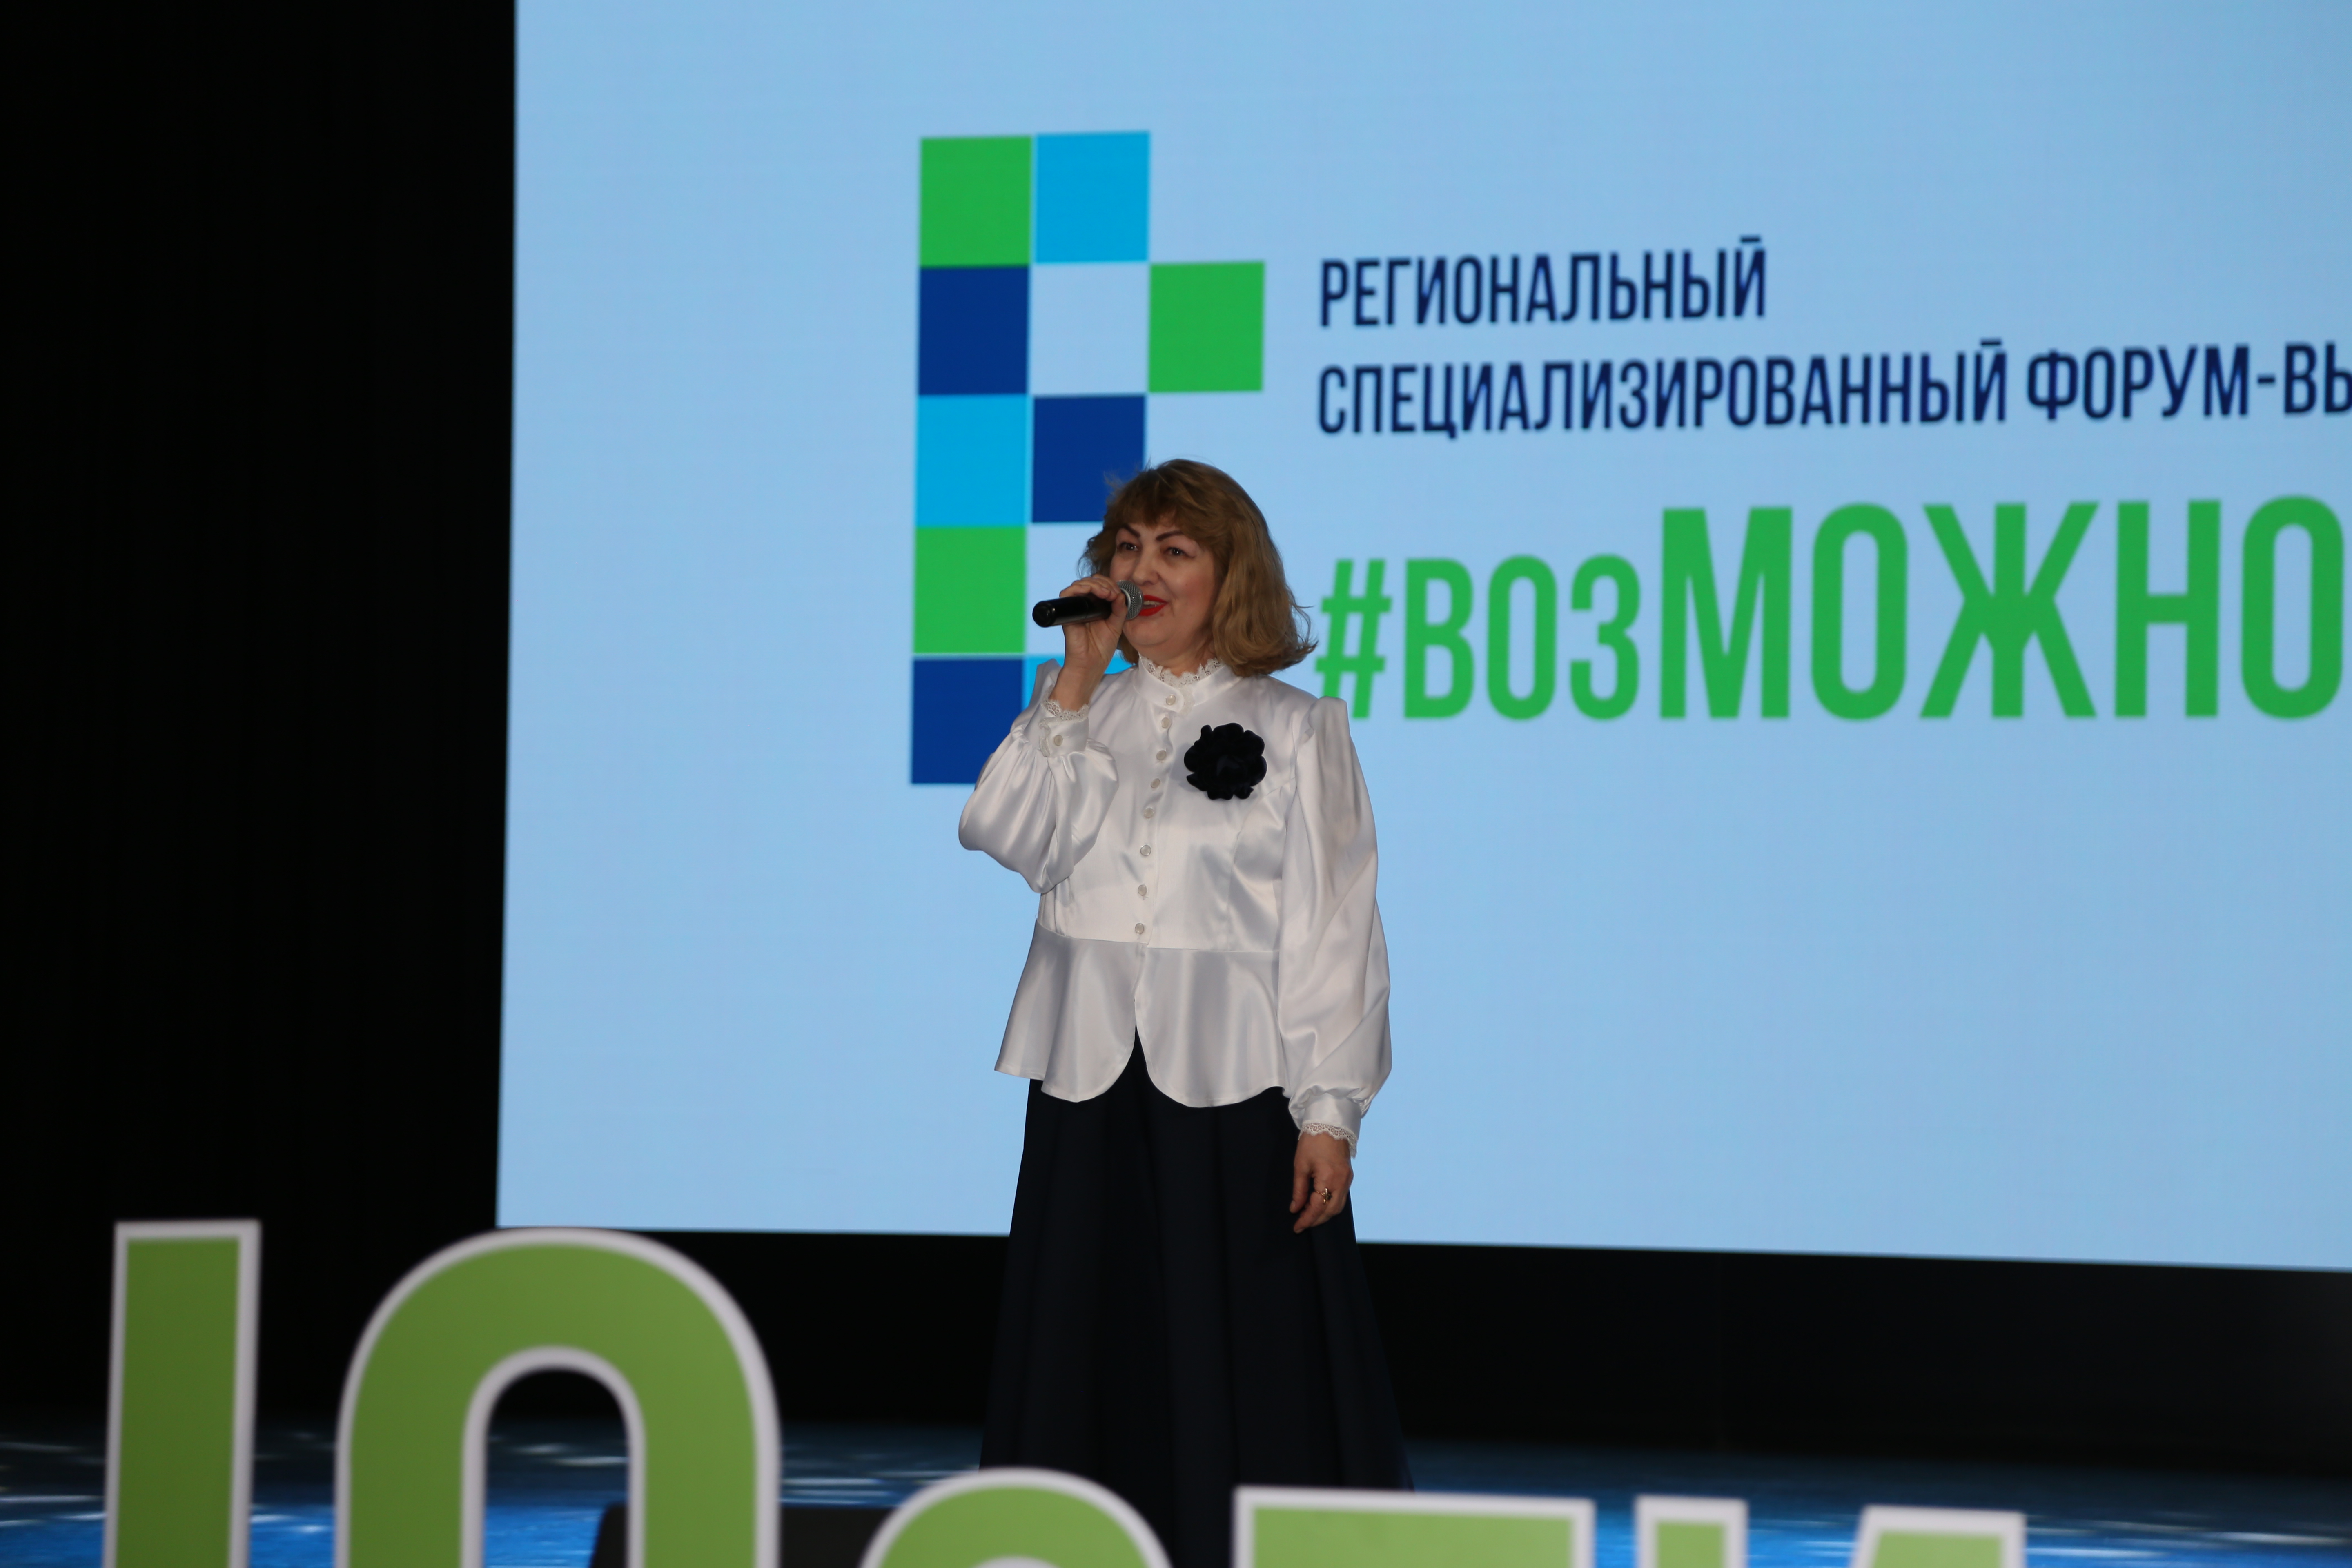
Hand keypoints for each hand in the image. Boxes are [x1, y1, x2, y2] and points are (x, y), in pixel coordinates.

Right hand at [1050, 575, 1127, 710]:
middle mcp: (1084, 605)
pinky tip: (1093, 592)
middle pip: (1090, 582)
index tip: (1118, 593)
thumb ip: (1119, 609)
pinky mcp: (1068, 613)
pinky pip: (1067, 593)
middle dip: (1104, 583)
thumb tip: (1121, 594)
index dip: (1109, 584)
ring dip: (1095, 584)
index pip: (1099, 585)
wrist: (1091, 665)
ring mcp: (1076, 608)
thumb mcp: (1116, 626)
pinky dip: (1080, 588)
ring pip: (1080, 584)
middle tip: (1113, 593)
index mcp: (1096, 607)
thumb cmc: (1101, 649)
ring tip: (1107, 593)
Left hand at [1290, 1131, 1352, 1232]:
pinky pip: (1341, 1198)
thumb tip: (1295, 1208)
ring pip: (1338, 1206)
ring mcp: (1347, 1180)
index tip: (1296, 1227)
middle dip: (1316, 1220)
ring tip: (1309, 1215)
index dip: (1306, 1220)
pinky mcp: (1348, 1176)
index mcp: (1328, 1179)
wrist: (1330, 1123)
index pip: (1318, 1208)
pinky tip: (1319, 1203)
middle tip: (1301, 1223)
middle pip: (1331, 1211)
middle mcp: (1342, 1182)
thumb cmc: (1312, 1141)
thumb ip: (1299, 1190)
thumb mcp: (1300, 1165)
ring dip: (1324, 1214)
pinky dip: (1330, 1205)